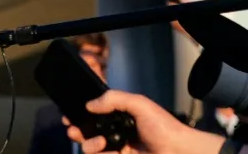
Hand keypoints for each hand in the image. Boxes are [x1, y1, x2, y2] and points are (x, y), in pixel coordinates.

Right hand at [63, 90, 224, 153]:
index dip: (82, 112)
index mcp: (122, 115)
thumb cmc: (163, 127)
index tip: (70, 113)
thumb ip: (114, 99)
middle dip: (77, 129)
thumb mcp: (139, 104)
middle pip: (89, 130)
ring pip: (91, 146)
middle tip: (72, 128)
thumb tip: (89, 104)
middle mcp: (117, 130)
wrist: (177, 152)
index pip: (97, 112)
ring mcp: (117, 147)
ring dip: (87, 142)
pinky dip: (96, 152)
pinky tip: (102, 146)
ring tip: (97, 141)